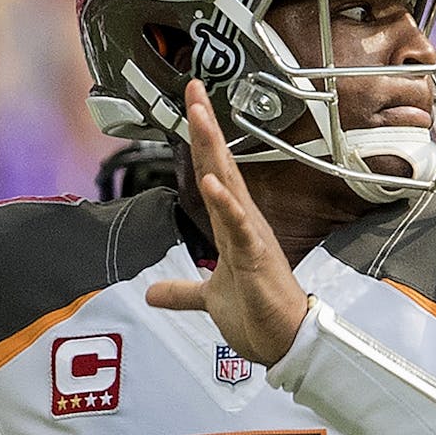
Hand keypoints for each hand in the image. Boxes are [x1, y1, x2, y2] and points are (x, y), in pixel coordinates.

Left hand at [145, 80, 307, 364]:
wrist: (284, 345)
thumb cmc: (257, 316)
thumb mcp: (208, 300)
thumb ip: (182, 292)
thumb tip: (151, 293)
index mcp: (233, 227)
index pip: (213, 174)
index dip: (201, 140)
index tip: (192, 103)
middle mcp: (243, 224)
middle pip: (221, 166)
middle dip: (206, 128)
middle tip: (193, 89)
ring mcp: (251, 239)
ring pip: (230, 186)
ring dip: (214, 151)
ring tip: (200, 116)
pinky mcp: (257, 261)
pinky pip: (240, 228)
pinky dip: (227, 205)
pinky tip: (212, 182)